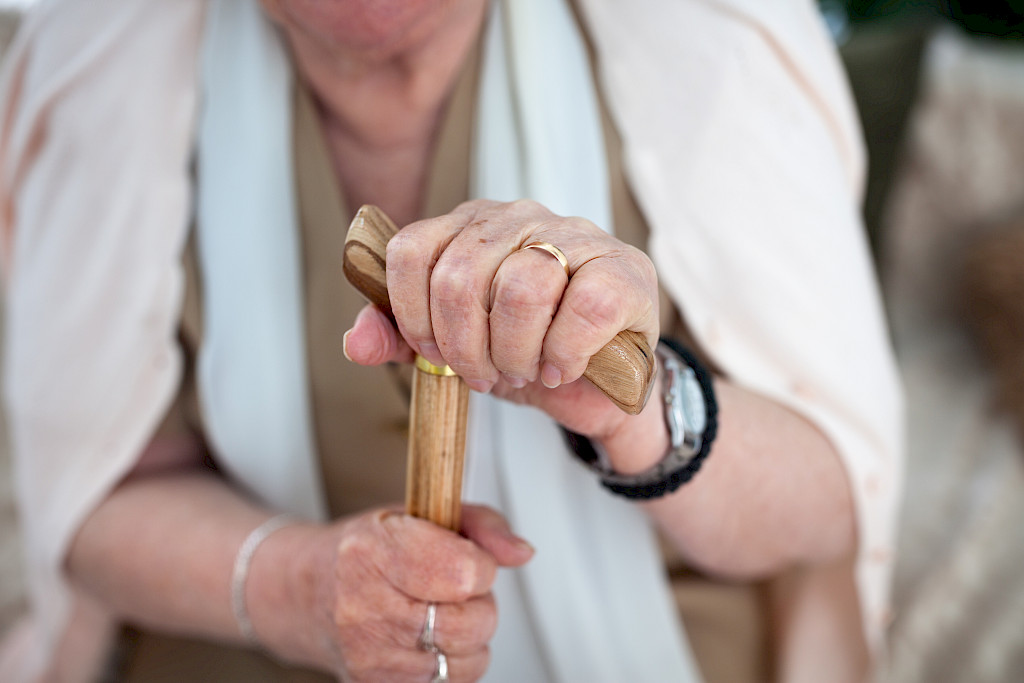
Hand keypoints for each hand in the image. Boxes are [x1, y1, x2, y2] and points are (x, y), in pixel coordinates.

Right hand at [253, 505, 532, 681]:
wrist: (307, 592)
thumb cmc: (365, 551)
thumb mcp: (419, 512)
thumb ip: (480, 524)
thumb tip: (519, 551)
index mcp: (373, 551)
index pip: (465, 572)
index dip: (479, 564)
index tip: (466, 558)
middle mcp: (363, 607)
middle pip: (472, 622)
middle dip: (478, 603)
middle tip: (451, 588)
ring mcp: (368, 654)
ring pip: (467, 661)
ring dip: (467, 638)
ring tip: (438, 613)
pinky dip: (450, 664)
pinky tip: (428, 640)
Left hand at [344, 199, 659, 441]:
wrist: (597, 384)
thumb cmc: (523, 352)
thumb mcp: (453, 350)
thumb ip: (401, 341)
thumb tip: (356, 341)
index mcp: (469, 226)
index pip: (411, 251)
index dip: (411, 314)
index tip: (433, 354)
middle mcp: (519, 217)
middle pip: (460, 276)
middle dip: (465, 348)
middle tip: (484, 374)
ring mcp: (576, 236)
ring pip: (521, 289)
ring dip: (516, 353)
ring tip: (526, 370)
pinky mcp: (624, 270)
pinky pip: (581, 308)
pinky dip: (563, 353)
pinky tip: (563, 366)